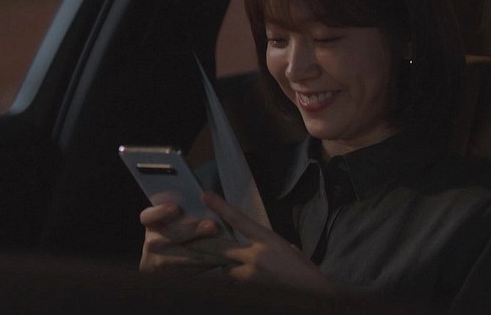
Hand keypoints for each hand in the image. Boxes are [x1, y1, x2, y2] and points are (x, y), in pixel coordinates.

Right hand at [138, 202, 233, 273]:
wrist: (161, 258)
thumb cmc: (176, 227)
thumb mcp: (174, 217)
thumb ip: (186, 209)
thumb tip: (207, 199)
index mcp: (150, 221)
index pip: (149, 216)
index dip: (161, 212)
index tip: (177, 208)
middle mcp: (151, 240)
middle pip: (171, 235)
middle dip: (193, 230)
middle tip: (213, 226)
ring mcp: (158, 259)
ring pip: (183, 254)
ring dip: (205, 249)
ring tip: (224, 244)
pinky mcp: (170, 274)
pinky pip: (191, 267)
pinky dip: (208, 262)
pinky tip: (222, 257)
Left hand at [193, 191, 334, 293]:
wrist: (317, 295)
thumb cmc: (306, 271)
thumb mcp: (289, 249)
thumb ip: (268, 243)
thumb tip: (253, 243)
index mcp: (269, 240)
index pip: (240, 220)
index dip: (221, 207)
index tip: (205, 195)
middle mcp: (256, 256)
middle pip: (219, 247)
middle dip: (195, 242)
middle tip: (173, 237)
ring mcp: (250, 275)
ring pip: (219, 267)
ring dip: (207, 264)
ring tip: (183, 260)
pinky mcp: (248, 289)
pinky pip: (228, 281)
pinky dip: (220, 277)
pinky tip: (208, 277)